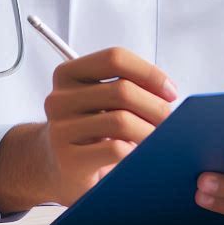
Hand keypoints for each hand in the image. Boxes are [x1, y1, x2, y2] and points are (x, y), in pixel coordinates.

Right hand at [0, 47, 176, 211]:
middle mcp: (60, 98)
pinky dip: (137, 153)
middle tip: (170, 122)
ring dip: (150, 132)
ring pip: (121, 121)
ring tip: (159, 141)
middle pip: (122, 90)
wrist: (53, 166)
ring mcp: (61, 129)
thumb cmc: (87, 130)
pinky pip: (115, 150)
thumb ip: (125, 86)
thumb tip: (167, 93)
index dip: (149, 72)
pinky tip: (140, 157)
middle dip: (156, 107)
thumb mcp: (98, 100)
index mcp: (68, 73)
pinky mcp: (69, 159)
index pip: (114, 58)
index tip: (170, 92)